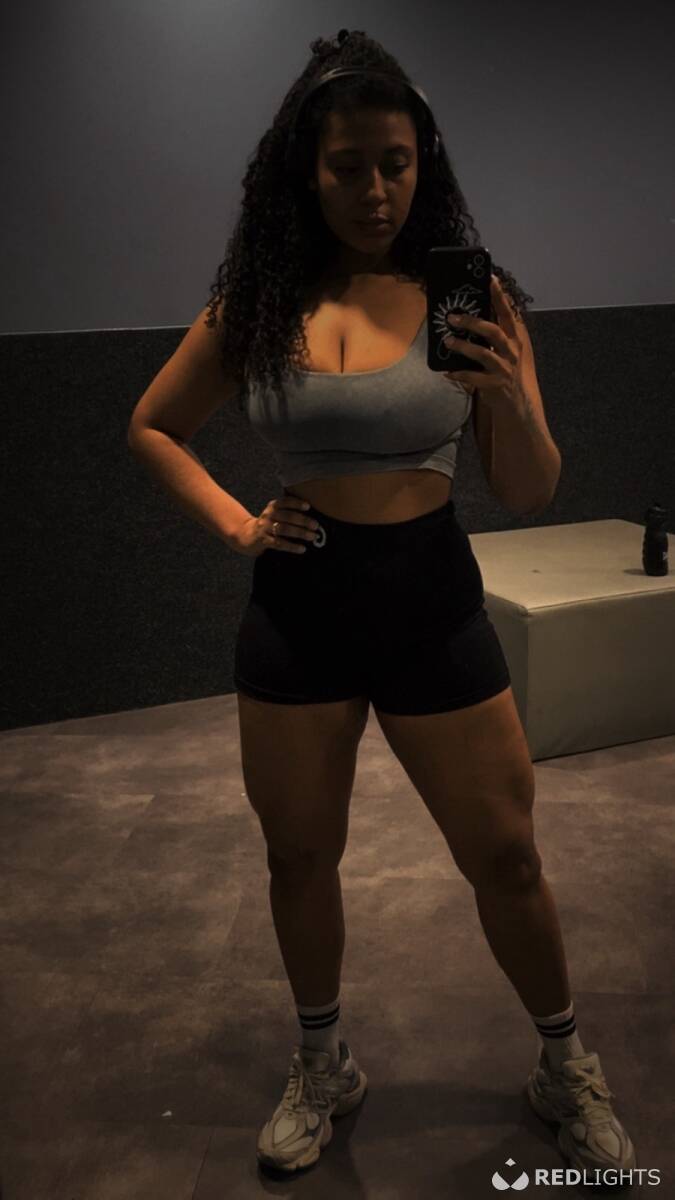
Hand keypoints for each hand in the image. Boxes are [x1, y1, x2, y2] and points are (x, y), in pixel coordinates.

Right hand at [233, 495, 319, 556]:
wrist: (247, 536)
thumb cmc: (268, 525)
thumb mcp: (275, 514)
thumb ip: (288, 512)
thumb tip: (313, 518)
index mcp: (272, 507)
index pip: (285, 502)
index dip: (296, 503)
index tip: (308, 506)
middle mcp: (268, 515)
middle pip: (287, 516)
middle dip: (303, 521)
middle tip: (316, 526)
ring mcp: (264, 528)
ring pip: (284, 529)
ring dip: (300, 533)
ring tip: (312, 536)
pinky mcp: (263, 541)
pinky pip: (279, 543)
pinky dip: (292, 546)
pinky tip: (302, 548)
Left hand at [442, 274, 524, 409]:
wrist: (521, 403)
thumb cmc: (511, 371)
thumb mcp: (510, 349)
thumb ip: (498, 332)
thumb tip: (475, 314)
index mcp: (515, 337)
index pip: (507, 312)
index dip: (499, 295)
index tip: (490, 278)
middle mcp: (512, 350)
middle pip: (493, 331)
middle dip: (472, 322)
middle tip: (453, 318)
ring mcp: (504, 368)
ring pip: (482, 353)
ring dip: (462, 346)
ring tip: (447, 341)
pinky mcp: (495, 384)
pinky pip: (473, 377)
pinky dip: (459, 373)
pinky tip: (447, 372)